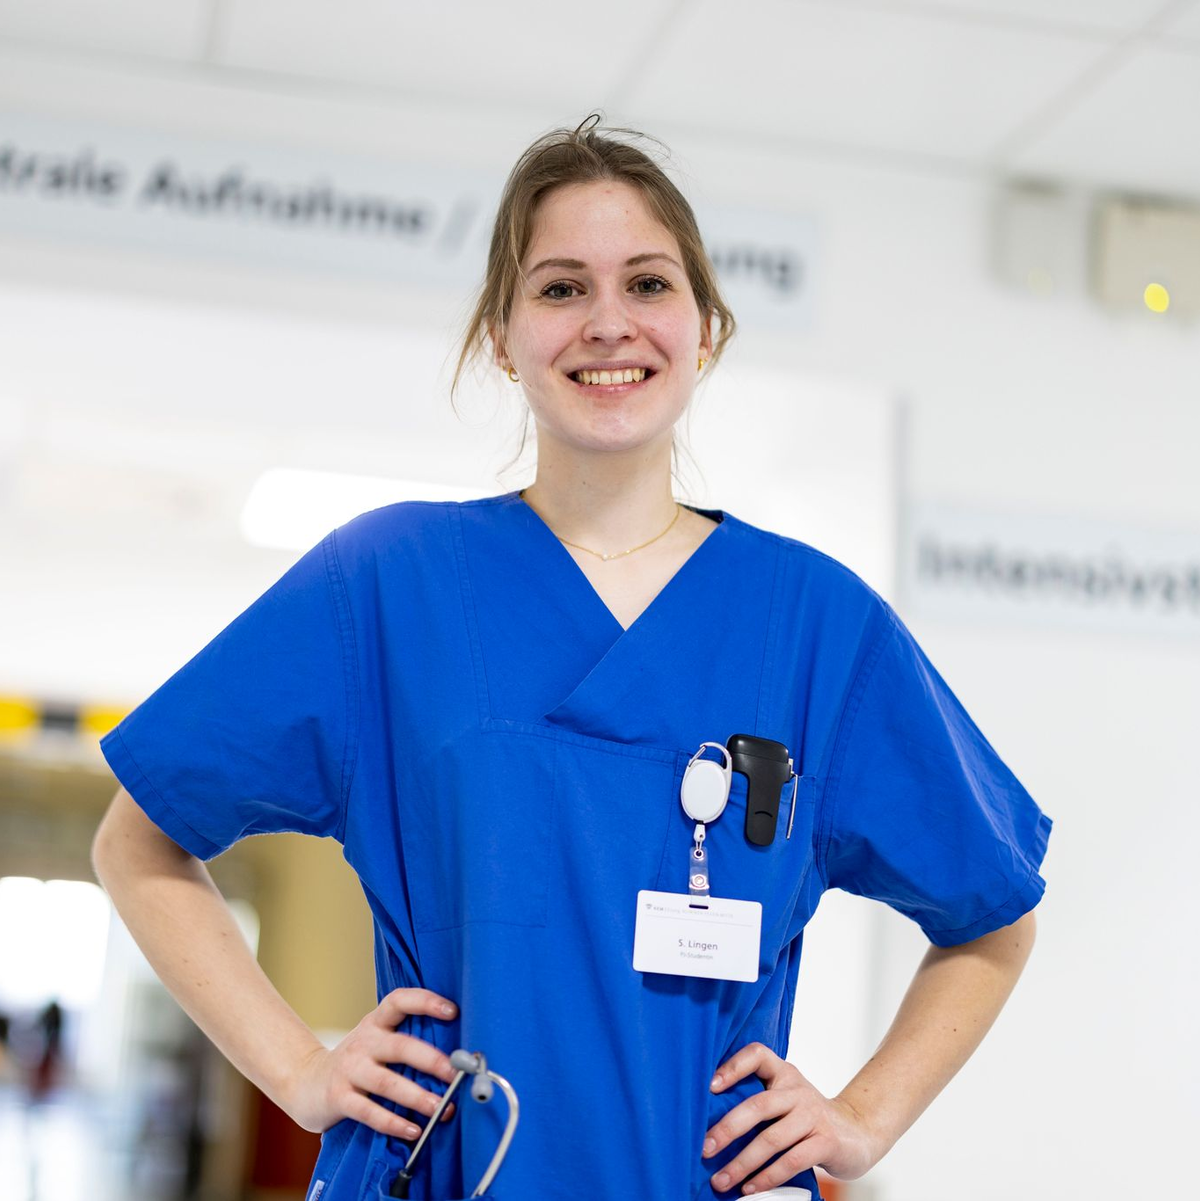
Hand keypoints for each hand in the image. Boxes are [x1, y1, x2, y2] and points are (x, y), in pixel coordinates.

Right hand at [282, 988, 460, 1141]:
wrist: (307, 1082)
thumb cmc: (357, 1061)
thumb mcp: (376, 1041)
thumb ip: (406, 1041)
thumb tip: (455, 1056)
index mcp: (376, 1023)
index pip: (399, 1001)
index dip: (425, 1001)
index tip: (453, 1011)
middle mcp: (363, 1042)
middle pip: (400, 1046)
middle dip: (431, 1060)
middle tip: (456, 1074)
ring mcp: (349, 1070)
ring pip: (387, 1082)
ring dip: (417, 1097)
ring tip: (442, 1109)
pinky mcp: (339, 1098)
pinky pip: (369, 1112)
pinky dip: (393, 1123)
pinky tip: (414, 1131)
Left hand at [703, 1043, 879, 1194]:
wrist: (858, 1132)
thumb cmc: (808, 1117)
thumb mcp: (786, 1098)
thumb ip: (760, 1102)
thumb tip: (713, 1128)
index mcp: (784, 1073)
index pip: (757, 1055)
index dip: (732, 1066)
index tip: (709, 1087)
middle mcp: (797, 1090)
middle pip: (758, 1105)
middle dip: (727, 1129)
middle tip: (704, 1148)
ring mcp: (813, 1115)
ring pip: (771, 1139)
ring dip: (742, 1163)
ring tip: (721, 1180)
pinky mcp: (825, 1142)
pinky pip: (791, 1161)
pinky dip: (767, 1177)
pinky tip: (750, 1187)